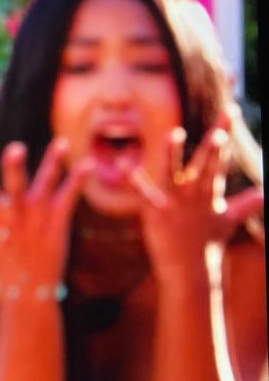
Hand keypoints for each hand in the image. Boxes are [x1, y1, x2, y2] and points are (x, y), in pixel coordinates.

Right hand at [0, 139, 93, 299]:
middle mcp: (15, 217)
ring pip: (46, 186)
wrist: (27, 296)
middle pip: (14, 188)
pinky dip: (78, 181)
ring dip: (53, 165)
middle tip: (15, 149)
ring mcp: (38, 220)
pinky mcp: (57, 225)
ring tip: (61, 143)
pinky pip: (68, 199)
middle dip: (14, 169)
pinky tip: (87, 163)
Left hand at [126, 116, 263, 286]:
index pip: (219, 157)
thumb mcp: (227, 219)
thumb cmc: (208, 243)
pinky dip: (136, 180)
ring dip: (174, 154)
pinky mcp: (156, 212)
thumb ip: (246, 203)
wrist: (191, 270)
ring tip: (175, 133)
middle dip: (214, 147)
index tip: (229, 110)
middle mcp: (194, 194)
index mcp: (209, 191)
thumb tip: (267, 194)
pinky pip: (144, 193)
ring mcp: (175, 203)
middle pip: (206, 165)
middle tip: (222, 131)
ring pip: (174, 173)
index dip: (223, 132)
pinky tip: (125, 166)